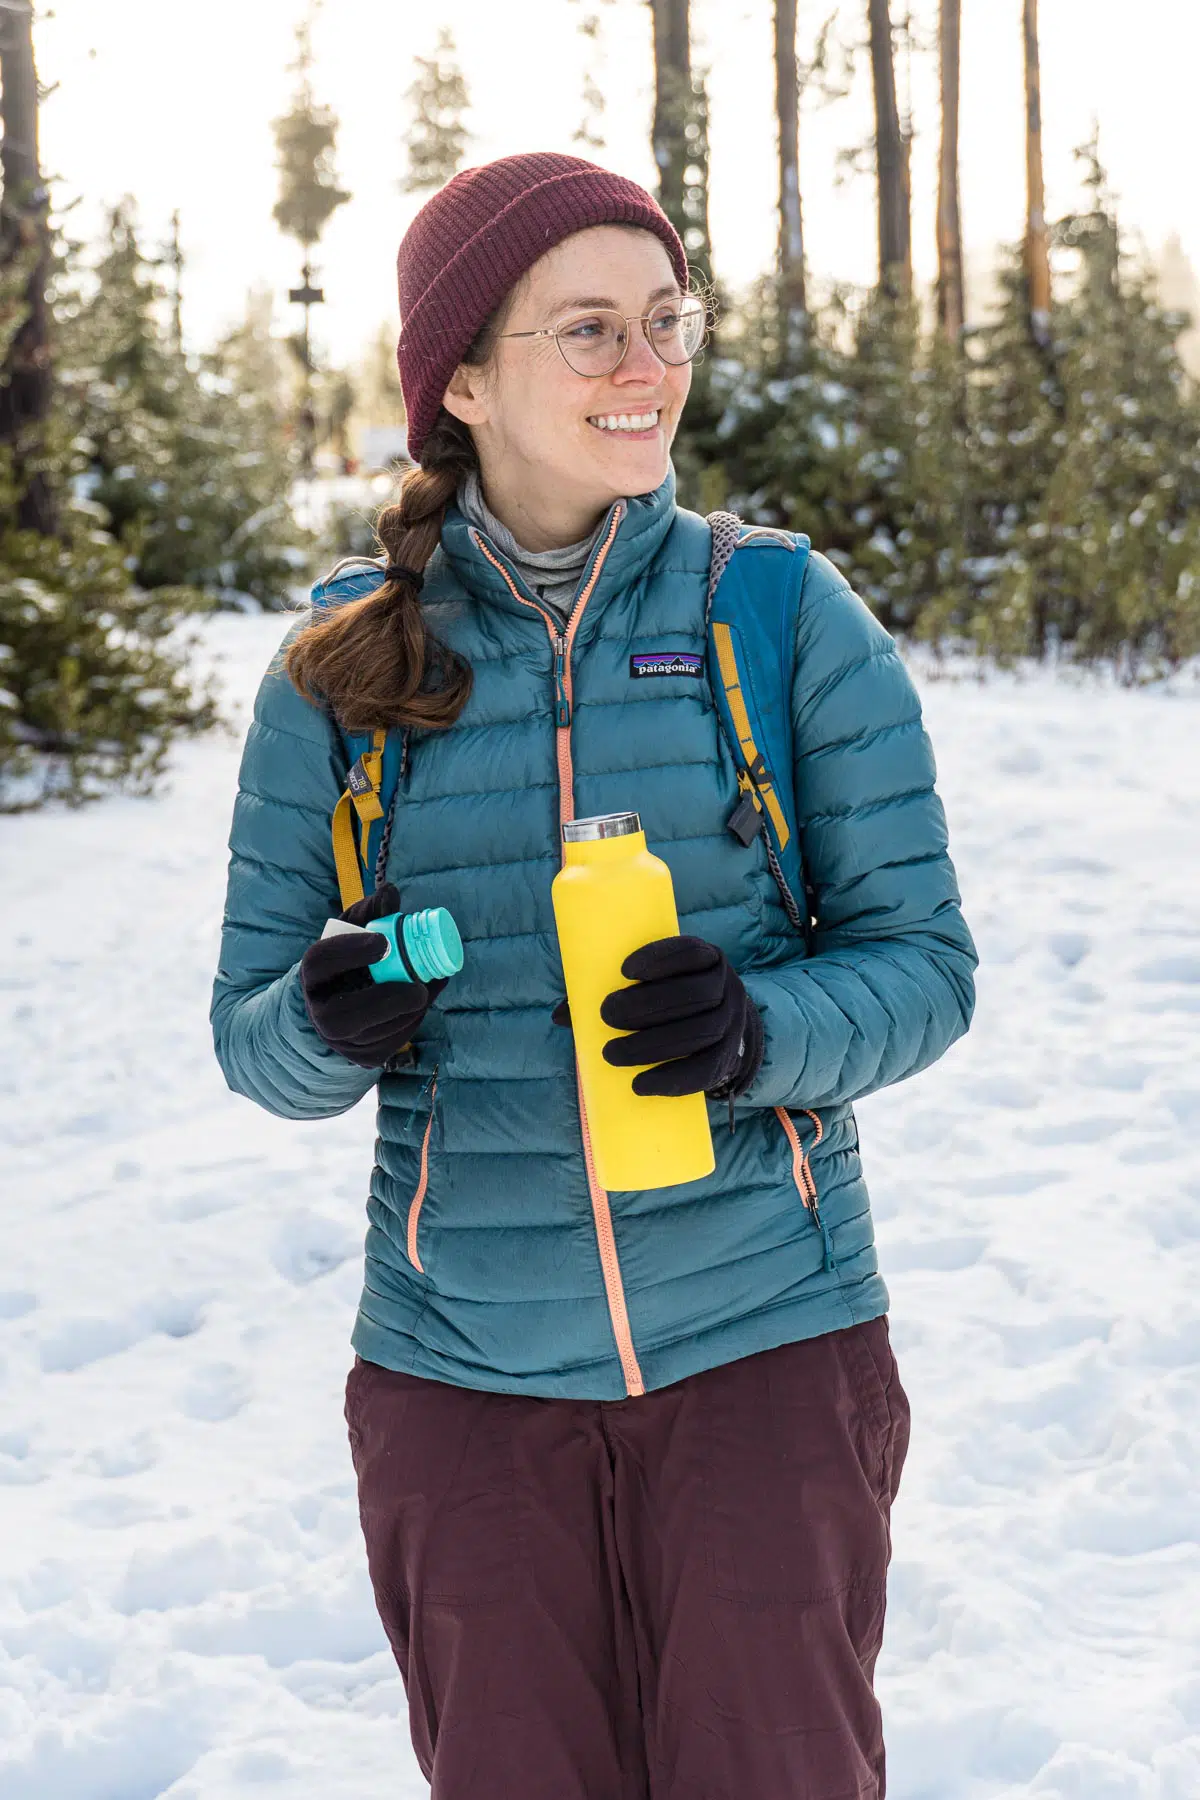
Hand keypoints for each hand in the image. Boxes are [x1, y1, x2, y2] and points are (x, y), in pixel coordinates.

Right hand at [301, 883, 445, 1068]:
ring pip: (374, 1034)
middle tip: (419, 988)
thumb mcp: (356, 933)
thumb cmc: (354, 960)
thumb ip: (371, 912)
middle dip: (387, 1000)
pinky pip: (391, 1043)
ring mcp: (339, 1041)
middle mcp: (318, 1012)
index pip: (321, 962)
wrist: (344, 1003)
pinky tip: (421, 1004)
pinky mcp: (363, 1058)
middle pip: (345, 1014)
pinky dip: (412, 1023)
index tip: (383, 941)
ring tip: (428, 989)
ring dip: (408, 1013)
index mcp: (312, 974)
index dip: (351, 951)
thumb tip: (391, 893)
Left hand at [551, 936, 762, 1098]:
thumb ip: (609, 992)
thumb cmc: (672, 1004)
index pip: (690, 952)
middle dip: (646, 1006)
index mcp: (705, 959)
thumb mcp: (652, 987)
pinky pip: (705, 1069)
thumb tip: (560, 1014)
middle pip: (693, 995)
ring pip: (699, 1032)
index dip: (660, 958)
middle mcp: (725, 987)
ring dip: (651, 1046)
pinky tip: (640, 1084)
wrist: (720, 1033)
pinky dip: (671, 1078)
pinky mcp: (727, 1058)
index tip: (624, 970)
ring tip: (610, 1054)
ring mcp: (731, 1023)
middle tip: (606, 1015)